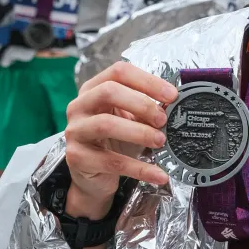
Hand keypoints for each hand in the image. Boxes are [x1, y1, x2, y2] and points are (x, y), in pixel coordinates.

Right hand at [64, 62, 177, 209]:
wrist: (95, 176)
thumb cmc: (115, 142)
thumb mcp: (132, 120)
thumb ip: (147, 110)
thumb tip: (173, 106)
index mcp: (94, 89)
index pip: (119, 72)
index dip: (147, 81)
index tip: (172, 95)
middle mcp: (79, 106)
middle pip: (108, 92)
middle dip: (141, 103)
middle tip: (163, 119)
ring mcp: (75, 131)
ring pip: (106, 124)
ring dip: (139, 132)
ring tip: (160, 142)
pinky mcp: (76, 157)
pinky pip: (111, 162)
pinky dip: (139, 169)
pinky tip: (159, 174)